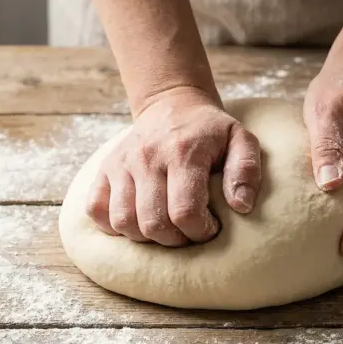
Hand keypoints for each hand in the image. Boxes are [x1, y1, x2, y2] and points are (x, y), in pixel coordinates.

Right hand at [86, 87, 261, 246]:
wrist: (172, 103)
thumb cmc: (210, 130)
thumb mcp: (241, 139)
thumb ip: (246, 171)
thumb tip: (241, 206)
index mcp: (182, 153)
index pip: (184, 211)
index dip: (200, 231)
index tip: (211, 227)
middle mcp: (146, 158)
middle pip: (152, 223)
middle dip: (175, 240)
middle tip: (189, 232)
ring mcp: (120, 164)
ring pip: (123, 222)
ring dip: (146, 237)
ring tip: (166, 227)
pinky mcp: (104, 170)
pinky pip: (96, 210)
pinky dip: (114, 225)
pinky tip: (137, 221)